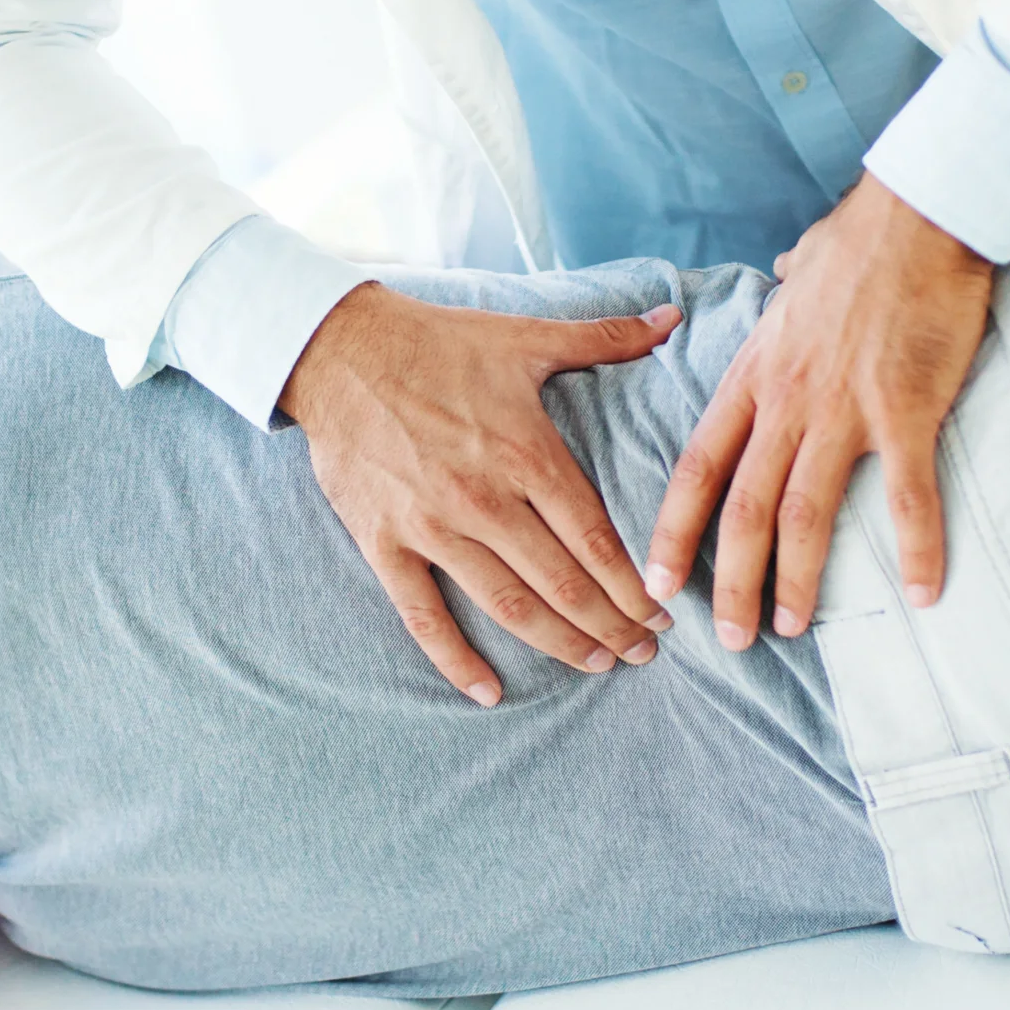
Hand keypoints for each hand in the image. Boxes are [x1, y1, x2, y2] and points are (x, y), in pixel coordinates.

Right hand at [279, 284, 684, 705]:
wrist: (338, 350)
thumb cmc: (438, 343)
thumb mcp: (526, 335)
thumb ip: (605, 336)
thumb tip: (671, 317)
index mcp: (526, 453)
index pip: (594, 538)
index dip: (633, 586)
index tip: (661, 617)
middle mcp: (485, 499)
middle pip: (564, 583)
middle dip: (611, 625)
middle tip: (642, 654)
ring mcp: (432, 526)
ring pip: (509, 605)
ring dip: (558, 643)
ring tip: (596, 665)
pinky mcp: (385, 542)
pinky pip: (423, 615)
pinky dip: (456, 660)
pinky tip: (489, 692)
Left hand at [644, 175, 992, 647]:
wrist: (918, 214)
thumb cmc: (862, 239)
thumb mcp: (801, 270)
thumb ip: (785, 289)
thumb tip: (784, 270)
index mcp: (756, 373)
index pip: (698, 465)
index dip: (674, 530)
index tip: (658, 580)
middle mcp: (787, 399)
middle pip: (742, 508)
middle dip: (730, 581)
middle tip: (730, 640)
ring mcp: (844, 409)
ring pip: (805, 514)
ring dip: (798, 580)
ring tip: (793, 628)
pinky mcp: (904, 411)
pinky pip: (908, 497)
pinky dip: (917, 550)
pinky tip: (923, 595)